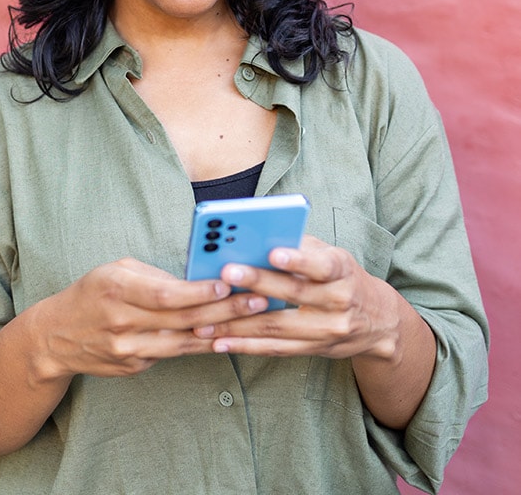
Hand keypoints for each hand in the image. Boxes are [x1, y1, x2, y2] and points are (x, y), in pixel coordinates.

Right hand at [31, 257, 269, 379]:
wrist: (56, 338)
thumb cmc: (92, 293)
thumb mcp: (116, 271)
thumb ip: (154, 276)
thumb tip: (198, 278)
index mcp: (115, 289)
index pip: (165, 294)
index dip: (199, 291)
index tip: (229, 282)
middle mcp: (122, 323)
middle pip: (182, 319)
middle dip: (224, 309)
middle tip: (258, 299)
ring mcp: (128, 350)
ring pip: (184, 343)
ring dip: (222, 331)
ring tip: (253, 320)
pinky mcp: (134, 367)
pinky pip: (174, 354)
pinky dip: (201, 344)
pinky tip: (226, 335)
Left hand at [193, 235, 399, 360]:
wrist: (379, 322)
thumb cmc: (343, 277)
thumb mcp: (333, 256)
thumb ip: (300, 246)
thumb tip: (256, 234)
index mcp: (342, 272)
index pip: (322, 265)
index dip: (298, 260)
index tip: (273, 252)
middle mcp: (339, 302)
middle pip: (294, 294)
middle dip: (258, 283)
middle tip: (226, 273)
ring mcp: (327, 330)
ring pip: (278, 326)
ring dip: (239, 323)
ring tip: (206, 319)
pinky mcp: (313, 350)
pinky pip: (275, 349)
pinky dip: (245, 346)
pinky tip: (219, 342)